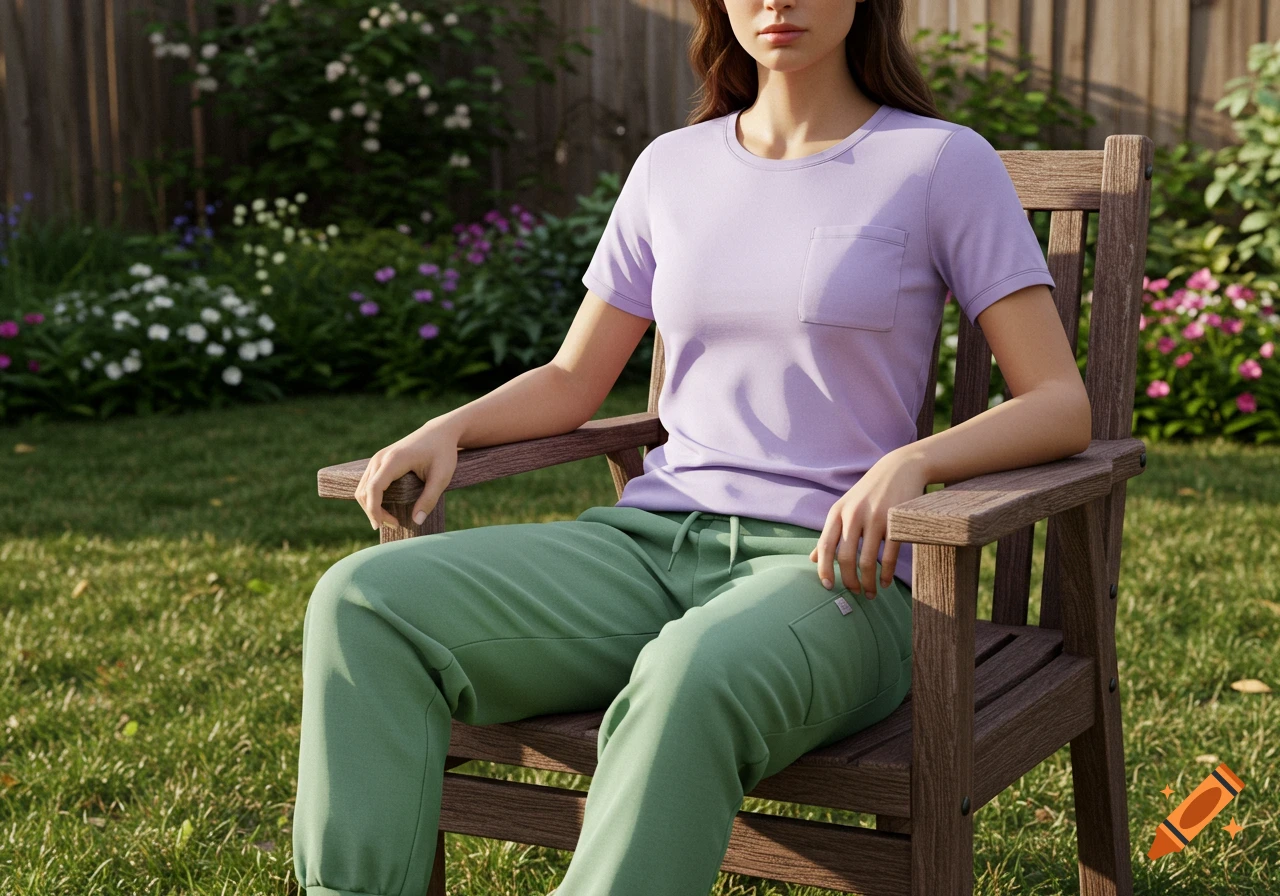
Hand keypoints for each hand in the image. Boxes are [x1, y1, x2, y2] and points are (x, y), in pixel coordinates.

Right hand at [355, 420, 460, 530]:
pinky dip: (371, 499)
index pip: (374, 488)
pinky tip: (385, 509)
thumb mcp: (442, 476)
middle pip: (363, 491)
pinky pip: (367, 483)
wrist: (439, 432)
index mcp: (394, 460)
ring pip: (362, 488)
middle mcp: (380, 458)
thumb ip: (429, 499)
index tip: (388, 525)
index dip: (376, 510)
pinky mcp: (379, 461)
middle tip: (394, 526)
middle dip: (374, 512)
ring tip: (390, 521)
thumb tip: (416, 521)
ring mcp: (377, 458)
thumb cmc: (443, 453)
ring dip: (371, 507)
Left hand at [808, 449, 929, 597]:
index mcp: (838, 512)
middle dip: (849, 581)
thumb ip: (829, 533)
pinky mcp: (896, 522)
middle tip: (854, 593)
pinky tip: (885, 583)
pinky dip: (886, 574)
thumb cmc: (868, 493)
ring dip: (868, 583)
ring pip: (868, 561)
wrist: (900, 468)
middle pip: (846, 558)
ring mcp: (876, 518)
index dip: (824, 569)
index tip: (827, 587)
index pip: (825, 546)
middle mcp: (854, 515)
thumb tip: (812, 559)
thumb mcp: (844, 508)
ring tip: (870, 593)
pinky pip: (889, 555)